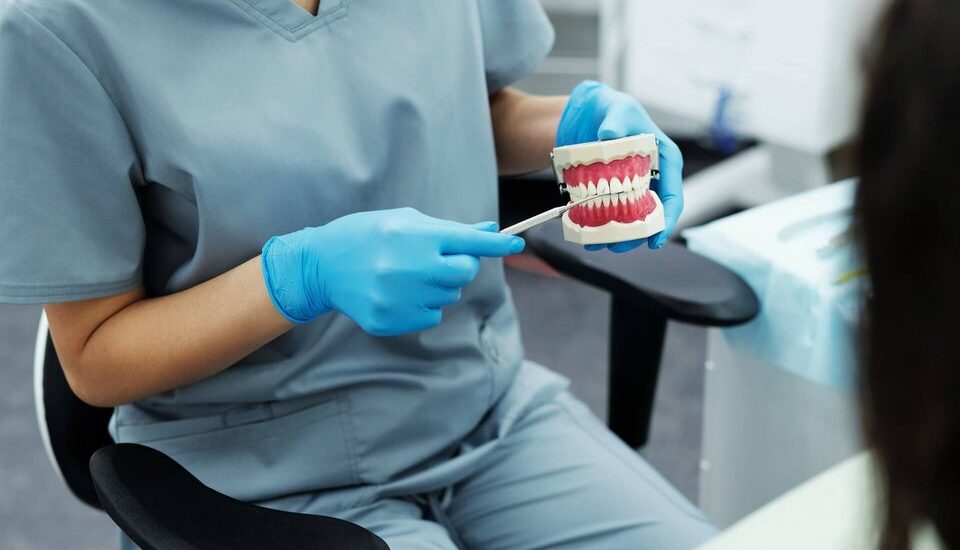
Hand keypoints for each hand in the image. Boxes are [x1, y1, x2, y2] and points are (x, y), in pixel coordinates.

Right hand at [261, 208, 523, 334]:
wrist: (322, 265)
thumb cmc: (368, 236)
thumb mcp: (405, 221)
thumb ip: (449, 230)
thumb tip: (488, 232)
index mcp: (416, 236)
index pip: (468, 242)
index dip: (496, 245)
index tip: (516, 244)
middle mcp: (411, 267)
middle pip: (463, 273)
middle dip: (459, 266)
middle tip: (437, 260)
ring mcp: (400, 296)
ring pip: (448, 297)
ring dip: (437, 287)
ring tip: (406, 275)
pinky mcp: (391, 319)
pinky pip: (430, 316)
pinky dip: (422, 306)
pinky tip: (397, 293)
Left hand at [556, 80, 683, 251]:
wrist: (583, 113)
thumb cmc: (609, 108)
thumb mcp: (616, 108)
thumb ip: (616, 120)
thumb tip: (610, 136)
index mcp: (664, 160)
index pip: (673, 196)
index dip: (666, 221)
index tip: (654, 240)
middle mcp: (651, 177)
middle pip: (650, 215)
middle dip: (635, 235)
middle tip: (616, 246)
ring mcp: (630, 187)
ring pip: (629, 218)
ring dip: (615, 234)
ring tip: (595, 242)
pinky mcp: (610, 192)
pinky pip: (608, 212)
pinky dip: (598, 224)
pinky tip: (585, 230)